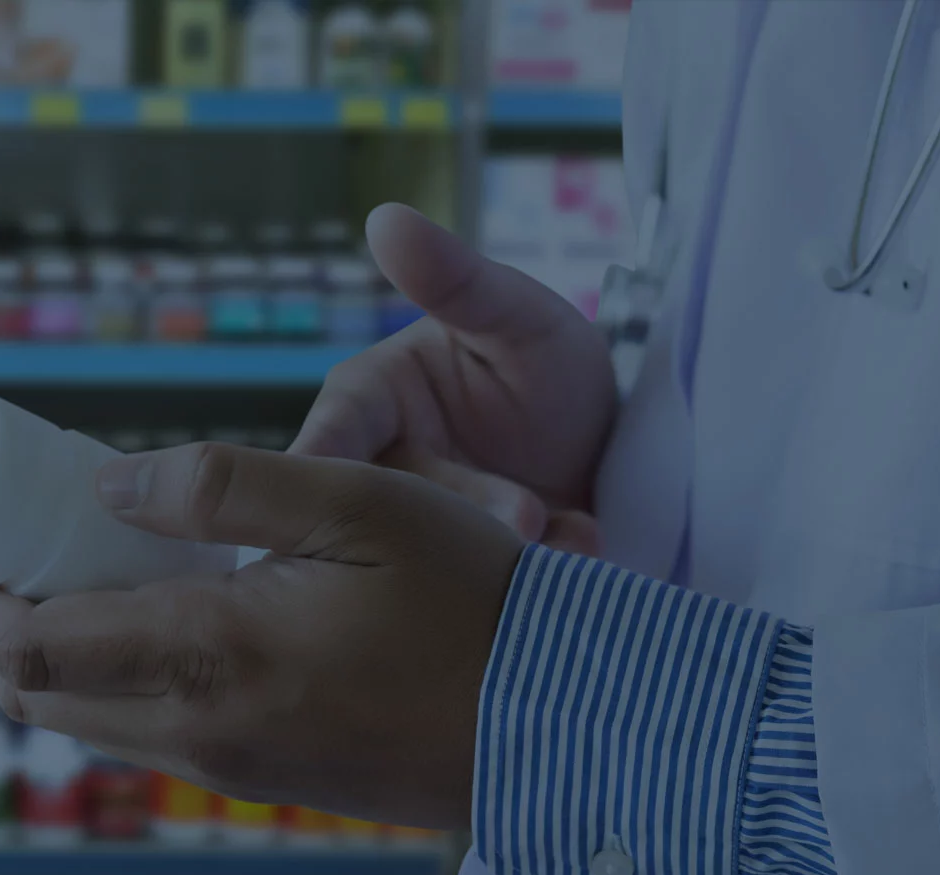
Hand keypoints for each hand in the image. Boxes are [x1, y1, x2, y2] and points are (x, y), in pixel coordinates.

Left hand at [0, 442, 524, 830]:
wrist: (560, 723)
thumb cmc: (472, 602)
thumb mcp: (355, 504)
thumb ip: (221, 488)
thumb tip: (107, 485)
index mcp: (208, 659)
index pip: (25, 649)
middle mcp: (198, 732)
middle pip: (36, 695)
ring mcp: (228, 768)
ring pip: (87, 721)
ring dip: (45, 654)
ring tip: (54, 569)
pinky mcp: (261, 780)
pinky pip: (145, 734)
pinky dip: (107, 677)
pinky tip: (140, 612)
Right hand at [293, 204, 616, 555]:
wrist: (616, 453)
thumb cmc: (550, 367)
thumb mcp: (515, 315)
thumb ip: (455, 278)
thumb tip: (385, 217)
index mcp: (364, 406)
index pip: (322, 446)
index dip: (328, 479)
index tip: (355, 505)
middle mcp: (377, 475)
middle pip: (376, 512)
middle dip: (457, 516)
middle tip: (527, 515)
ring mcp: (414, 537)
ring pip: (426, 559)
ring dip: (501, 551)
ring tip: (570, 530)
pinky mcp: (455, 583)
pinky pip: (473, 592)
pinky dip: (530, 578)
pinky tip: (582, 543)